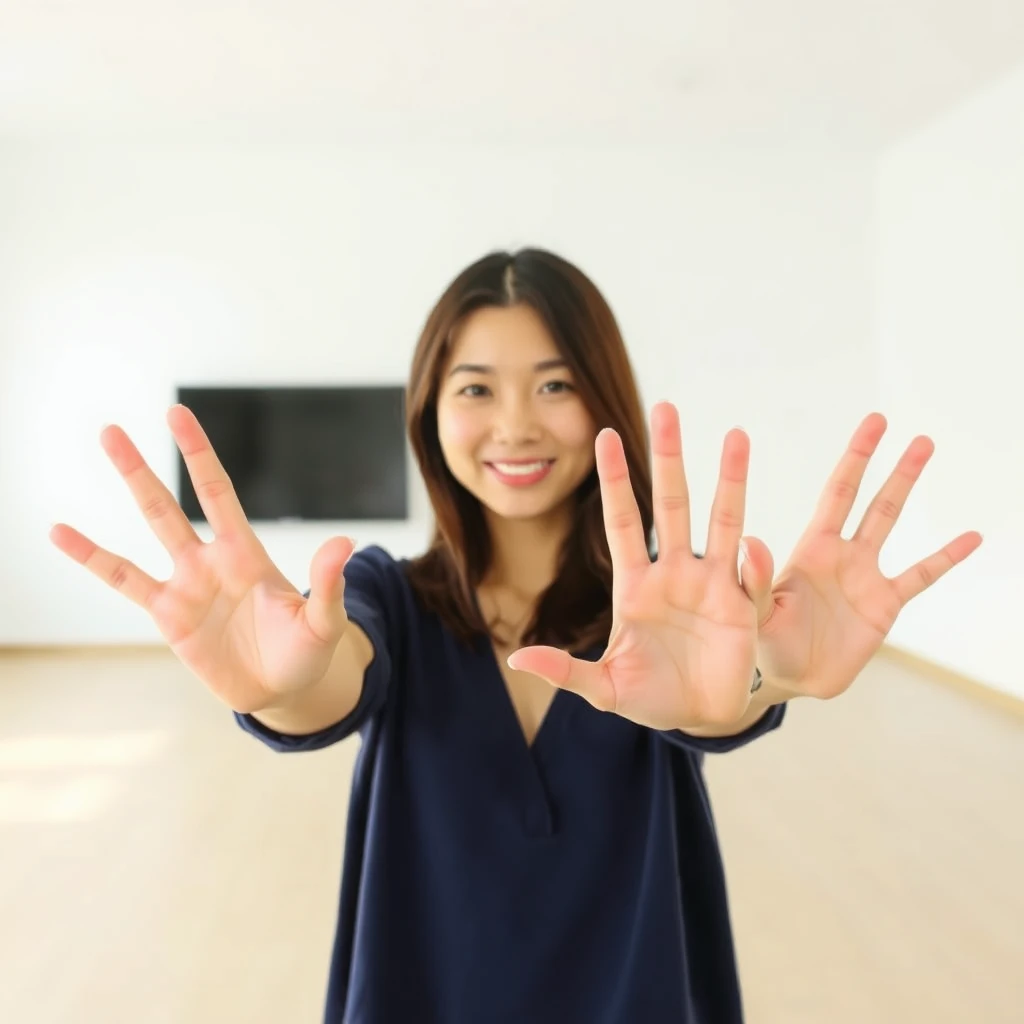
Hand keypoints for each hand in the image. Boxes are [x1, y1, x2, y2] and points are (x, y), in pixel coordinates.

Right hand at [50, 405, 356, 713]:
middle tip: (110, 429)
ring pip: (148, 531)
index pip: (216, 492)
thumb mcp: (323, 620)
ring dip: (124, 497)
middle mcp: (211, 559)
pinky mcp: (169, 616)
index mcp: (247, 552)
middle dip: (142, 469)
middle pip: (170, 505)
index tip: (177, 415)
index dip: (198, 455)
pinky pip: (125, 581)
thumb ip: (327, 584)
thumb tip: (345, 544)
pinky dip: (94, 558)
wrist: (282, 688)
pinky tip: (62, 532)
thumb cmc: (306, 650)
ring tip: (93, 464)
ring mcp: (186, 585)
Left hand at [508, 403, 759, 731]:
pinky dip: (752, 566)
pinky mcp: (743, 608)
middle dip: (668, 458)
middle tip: (666, 407)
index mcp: (635, 585)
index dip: (615, 479)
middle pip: (672, 504)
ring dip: (729, 480)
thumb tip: (517, 658)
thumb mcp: (604, 688)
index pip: (622, 521)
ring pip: (722, 521)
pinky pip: (749, 578)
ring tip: (735, 436)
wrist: (700, 717)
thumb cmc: (650, 697)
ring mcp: (712, 585)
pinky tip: (752, 549)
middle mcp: (674, 573)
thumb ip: (566, 671)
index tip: (604, 434)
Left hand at [739, 412, 981, 698]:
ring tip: (924, 448)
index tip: (872, 424)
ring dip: (906, 487)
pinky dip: (946, 558)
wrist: (790, 677)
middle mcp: (840, 553)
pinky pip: (921, 576)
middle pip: (867, 498)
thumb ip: (755, 582)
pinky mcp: (885, 605)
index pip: (836, 494)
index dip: (854, 459)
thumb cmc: (761, 641)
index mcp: (810, 549)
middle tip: (896, 424)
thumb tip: (751, 541)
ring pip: (890, 523)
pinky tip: (971, 536)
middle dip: (881, 462)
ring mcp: (865, 576)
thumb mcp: (753, 612)